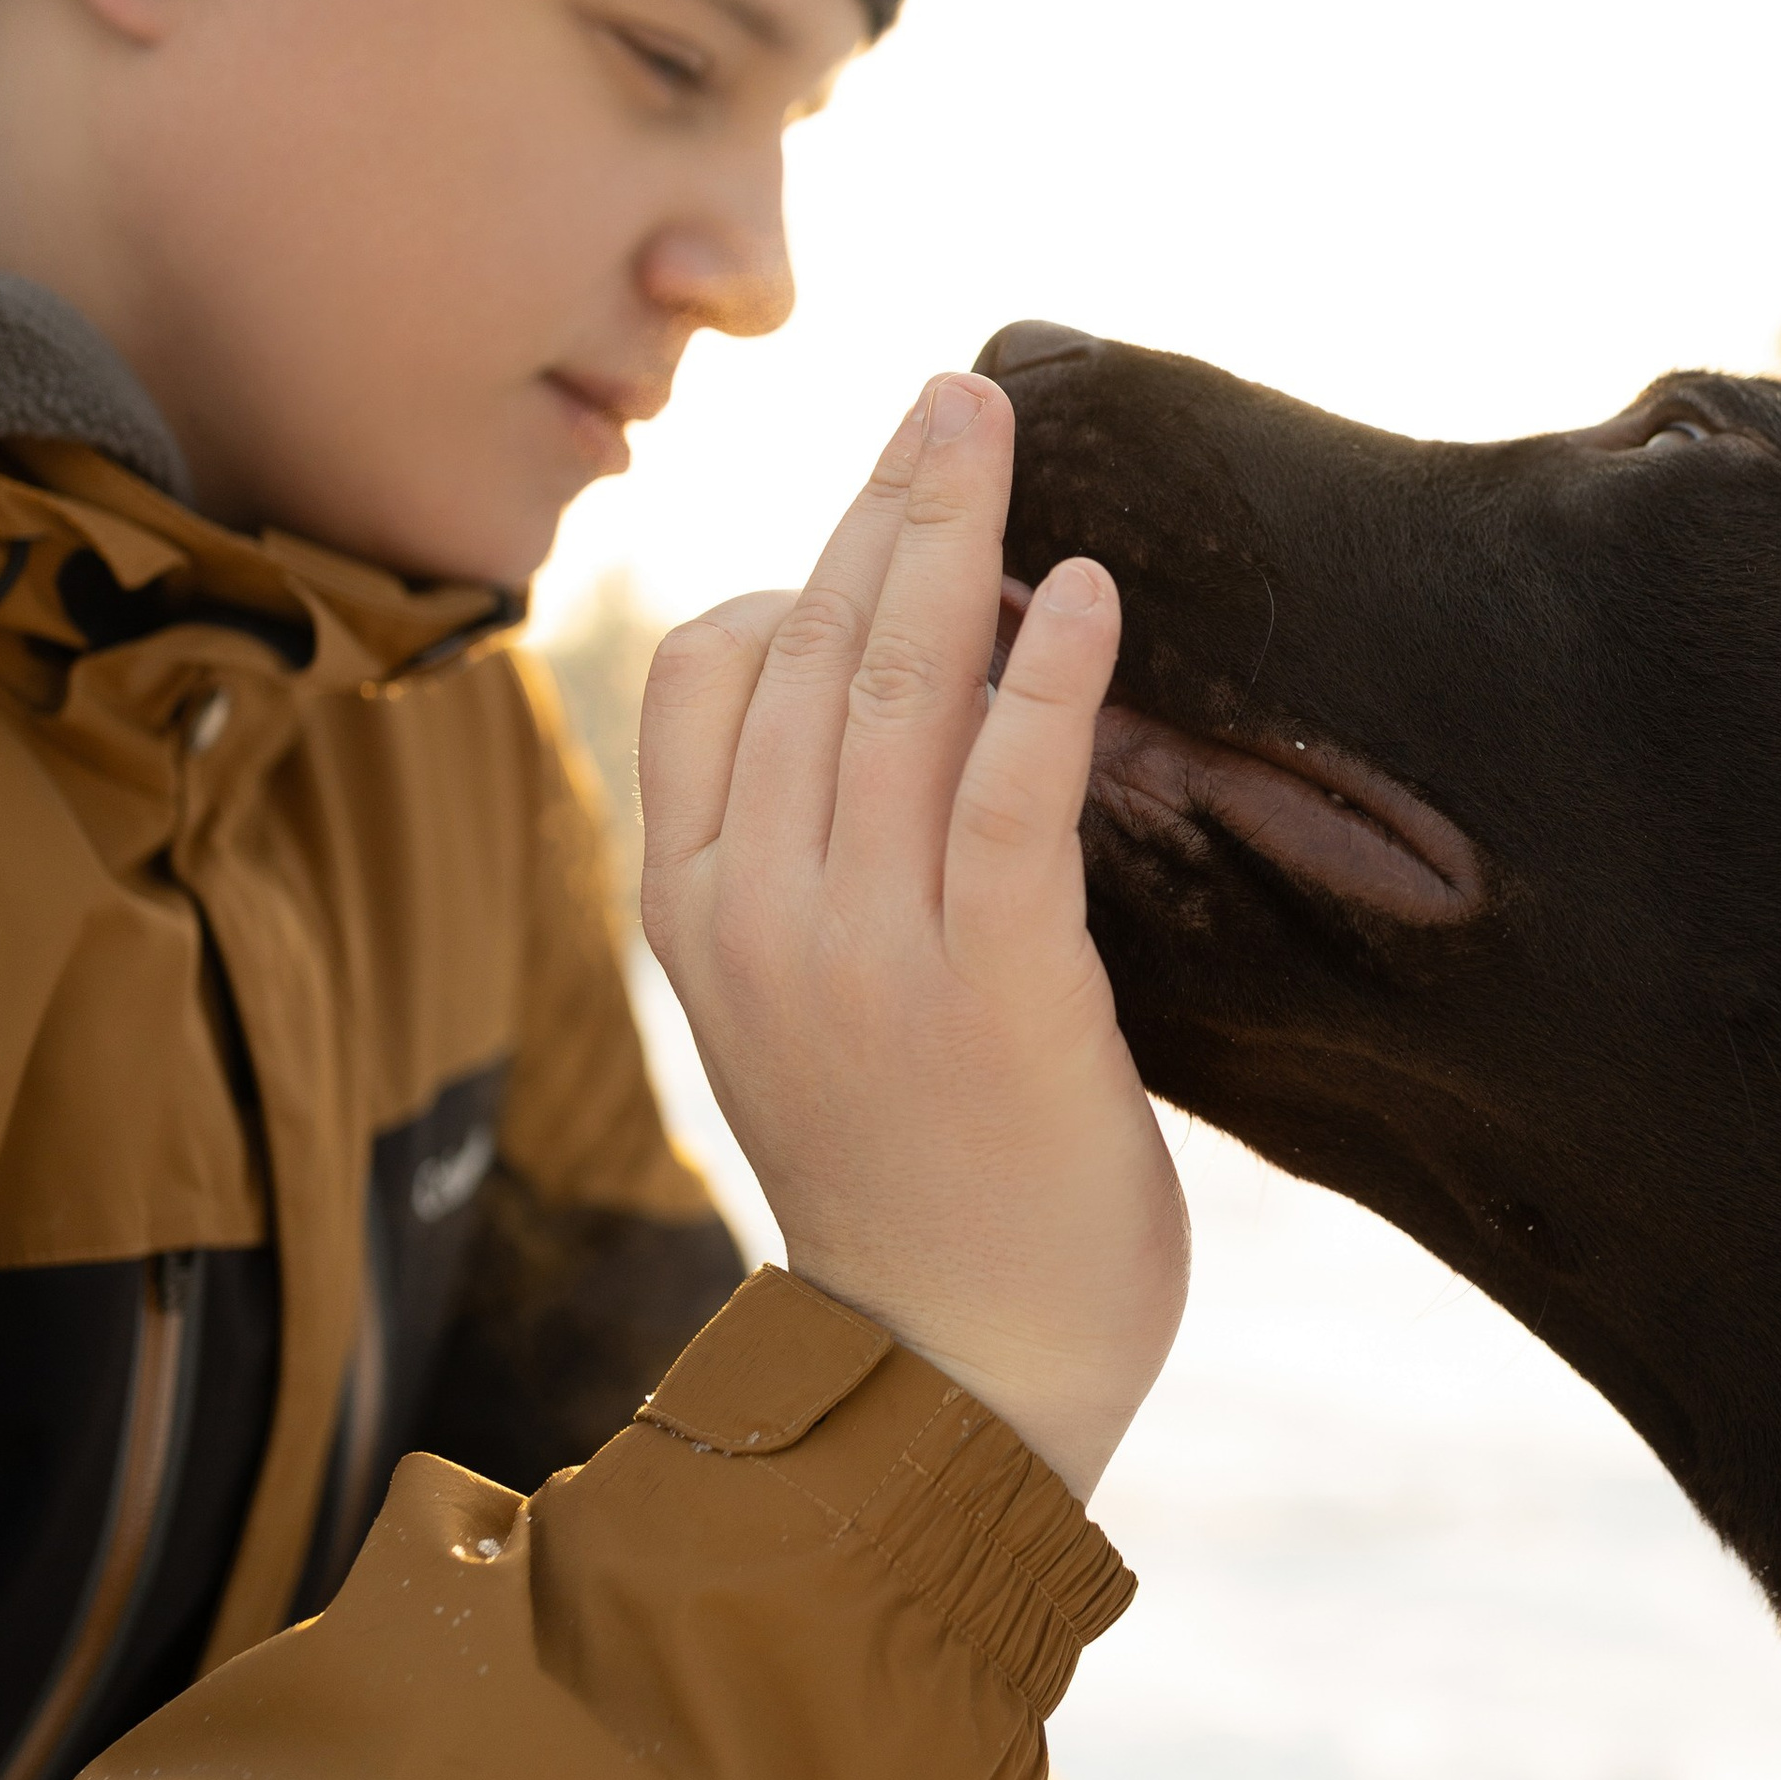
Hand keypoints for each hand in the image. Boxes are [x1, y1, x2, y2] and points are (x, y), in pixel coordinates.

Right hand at [639, 374, 1188, 1495]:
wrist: (954, 1385)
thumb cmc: (913, 1182)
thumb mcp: (804, 1007)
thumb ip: (818, 860)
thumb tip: (903, 697)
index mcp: (698, 907)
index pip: (716, 670)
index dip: (810, 559)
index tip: (899, 497)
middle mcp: (761, 914)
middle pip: (815, 648)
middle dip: (891, 502)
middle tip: (957, 394)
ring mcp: (866, 953)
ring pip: (900, 692)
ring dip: (956, 539)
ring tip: (1000, 430)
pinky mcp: (993, 992)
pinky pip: (1009, 798)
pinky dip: (1045, 681)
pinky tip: (1082, 593)